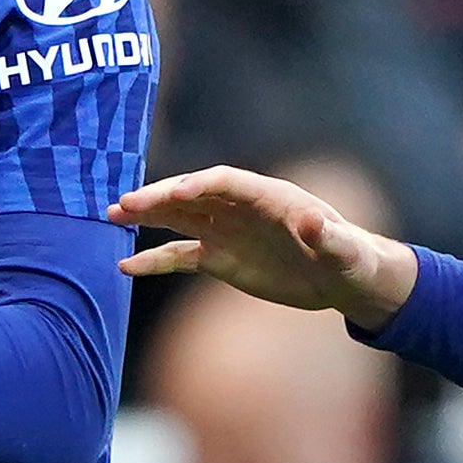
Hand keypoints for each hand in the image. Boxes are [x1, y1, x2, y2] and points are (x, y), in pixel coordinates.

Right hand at [110, 165, 418, 327]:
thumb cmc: (351, 261)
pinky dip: (154, 260)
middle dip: (158, 197)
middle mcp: (241, 210)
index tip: (173, 194)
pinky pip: (179, 256)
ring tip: (112, 215)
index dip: (198, 185)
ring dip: (147, 215)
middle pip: (192, 195)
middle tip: (124, 203)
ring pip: (178, 218)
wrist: (343, 280)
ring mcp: (226, 232)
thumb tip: (314, 223)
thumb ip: (329, 237)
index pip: (225, 182)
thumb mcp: (345, 252)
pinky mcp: (219, 258)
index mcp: (269, 197)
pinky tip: (126, 266)